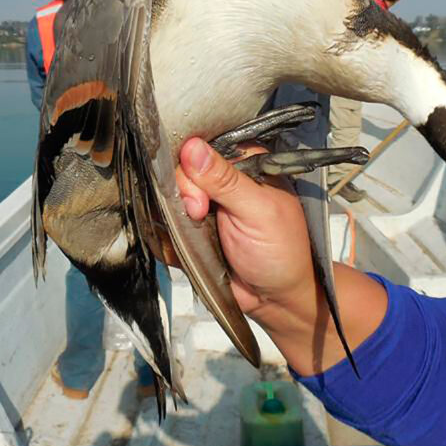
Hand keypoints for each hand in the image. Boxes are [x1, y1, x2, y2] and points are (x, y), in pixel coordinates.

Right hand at [174, 137, 316, 315]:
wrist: (275, 299)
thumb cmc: (282, 252)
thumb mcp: (258, 211)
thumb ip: (225, 180)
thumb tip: (193, 146)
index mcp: (243, 163)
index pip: (202, 146)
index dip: (191, 164)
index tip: (199, 193)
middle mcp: (220, 180)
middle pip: (179, 171)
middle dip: (183, 194)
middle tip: (200, 214)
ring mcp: (203, 205)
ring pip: (167, 198)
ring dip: (174, 218)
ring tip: (196, 236)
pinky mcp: (190, 229)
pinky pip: (164, 226)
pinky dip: (168, 238)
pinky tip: (184, 248)